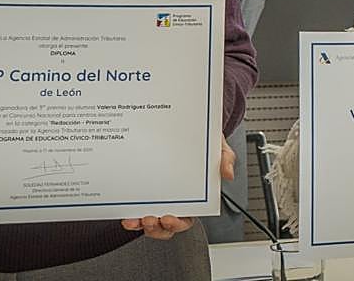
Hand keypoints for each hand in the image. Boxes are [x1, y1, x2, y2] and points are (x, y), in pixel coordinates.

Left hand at [119, 138, 233, 237]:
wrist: (188, 125)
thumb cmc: (202, 141)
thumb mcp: (218, 147)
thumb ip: (225, 159)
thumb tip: (227, 174)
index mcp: (192, 197)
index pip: (186, 218)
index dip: (177, 223)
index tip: (169, 218)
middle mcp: (174, 201)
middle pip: (166, 225)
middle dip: (157, 228)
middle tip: (151, 219)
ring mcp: (157, 196)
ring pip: (149, 221)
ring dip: (141, 225)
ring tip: (135, 220)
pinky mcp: (143, 190)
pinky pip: (136, 207)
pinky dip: (131, 215)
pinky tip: (126, 214)